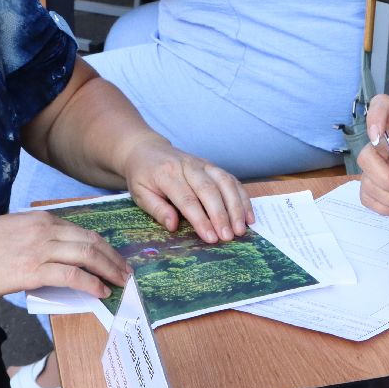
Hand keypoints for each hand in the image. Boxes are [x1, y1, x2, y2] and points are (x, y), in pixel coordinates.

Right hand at [0, 210, 129, 297]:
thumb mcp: (13, 230)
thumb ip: (36, 237)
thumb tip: (56, 255)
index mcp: (40, 218)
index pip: (82, 230)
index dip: (102, 245)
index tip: (113, 257)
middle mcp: (44, 230)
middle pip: (91, 241)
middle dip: (113, 258)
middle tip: (125, 271)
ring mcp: (40, 249)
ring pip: (87, 256)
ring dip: (108, 270)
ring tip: (120, 282)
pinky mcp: (33, 270)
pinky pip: (72, 276)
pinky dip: (91, 283)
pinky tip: (100, 291)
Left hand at [121, 136, 252, 243]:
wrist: (146, 149)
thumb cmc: (142, 175)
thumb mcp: (140, 193)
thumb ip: (157, 209)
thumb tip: (173, 226)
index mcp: (167, 174)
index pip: (187, 199)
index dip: (201, 220)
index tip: (210, 238)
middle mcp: (188, 166)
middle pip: (209, 191)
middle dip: (221, 215)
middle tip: (229, 237)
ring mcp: (203, 164)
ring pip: (225, 183)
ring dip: (236, 207)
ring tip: (242, 229)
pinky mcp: (213, 166)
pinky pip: (232, 180)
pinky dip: (242, 197)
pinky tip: (248, 216)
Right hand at [356, 94, 388, 216]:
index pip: (382, 106)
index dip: (375, 115)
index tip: (378, 137)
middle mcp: (385, 146)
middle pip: (366, 155)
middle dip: (386, 179)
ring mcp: (377, 168)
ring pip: (365, 181)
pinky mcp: (374, 189)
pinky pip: (366, 198)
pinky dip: (385, 207)